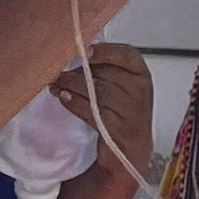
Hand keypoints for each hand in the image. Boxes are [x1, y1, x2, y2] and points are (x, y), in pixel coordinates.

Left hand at [52, 46, 153, 178]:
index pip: (127, 55)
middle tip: (58, 70)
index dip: (104, 51)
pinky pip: (89, 110)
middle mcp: (139, 92)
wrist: (131, 148)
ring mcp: (129, 111)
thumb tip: (73, 54)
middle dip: (77, 71)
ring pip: (95, 90)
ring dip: (70, 85)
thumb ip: (105, 69)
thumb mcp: (122, 86)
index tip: (84, 50)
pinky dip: (73, 102)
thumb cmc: (122, 111)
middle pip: (104, 74)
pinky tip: (63, 97)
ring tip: (57, 83)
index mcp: (141, 75)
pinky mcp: (115, 128)